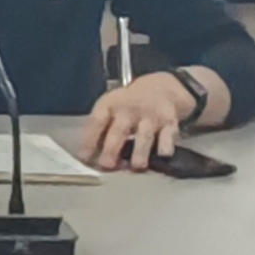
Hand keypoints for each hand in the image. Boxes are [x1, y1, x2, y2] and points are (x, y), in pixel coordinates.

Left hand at [81, 69, 199, 168]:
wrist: (161, 87)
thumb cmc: (130, 103)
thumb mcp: (112, 107)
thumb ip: (102, 129)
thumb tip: (91, 156)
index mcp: (110, 104)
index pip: (97, 122)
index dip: (89, 140)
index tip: (85, 158)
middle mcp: (129, 109)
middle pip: (119, 130)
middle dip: (112, 149)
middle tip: (107, 165)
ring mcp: (150, 116)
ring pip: (144, 136)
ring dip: (140, 152)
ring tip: (137, 166)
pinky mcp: (169, 122)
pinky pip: (168, 137)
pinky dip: (166, 147)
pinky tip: (162, 154)